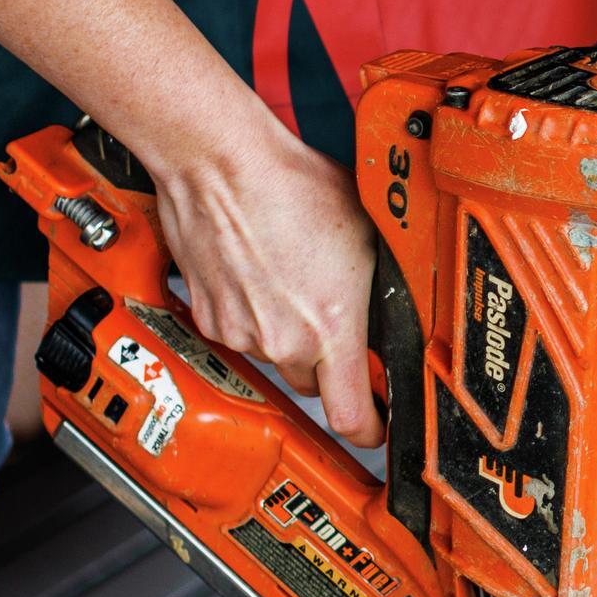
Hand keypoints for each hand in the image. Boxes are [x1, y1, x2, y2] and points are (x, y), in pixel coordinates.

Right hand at [147, 118, 380, 445]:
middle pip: (313, 382)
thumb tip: (386, 312)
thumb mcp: (366, 237)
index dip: (371, 431)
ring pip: (276, 355)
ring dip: (287, 333)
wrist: (221, 165)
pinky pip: (241, 334)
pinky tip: (260, 274)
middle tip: (330, 322)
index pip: (352, 418)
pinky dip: (252, 315)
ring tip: (291, 280)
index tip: (377, 428)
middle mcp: (284, 341)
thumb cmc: (292, 185)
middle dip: (327, 362)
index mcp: (332, 329)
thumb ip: (376, 290)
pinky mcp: (210, 317)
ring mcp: (242, 333)